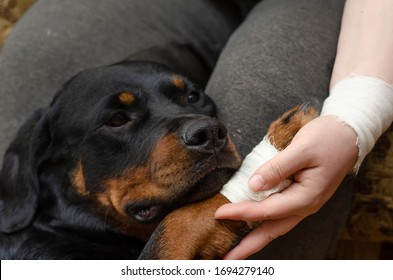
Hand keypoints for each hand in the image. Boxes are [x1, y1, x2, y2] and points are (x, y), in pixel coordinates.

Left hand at [215, 115, 357, 259]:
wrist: (348, 136)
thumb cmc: (327, 139)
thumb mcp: (301, 149)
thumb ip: (276, 168)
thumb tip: (252, 185)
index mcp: (305, 197)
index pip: (266, 210)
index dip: (241, 212)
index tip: (219, 213)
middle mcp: (304, 205)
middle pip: (272, 231)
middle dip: (248, 246)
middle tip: (227, 258)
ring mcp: (303, 203)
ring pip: (276, 226)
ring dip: (255, 238)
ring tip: (236, 248)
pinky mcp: (300, 196)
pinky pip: (279, 215)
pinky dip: (263, 223)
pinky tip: (252, 224)